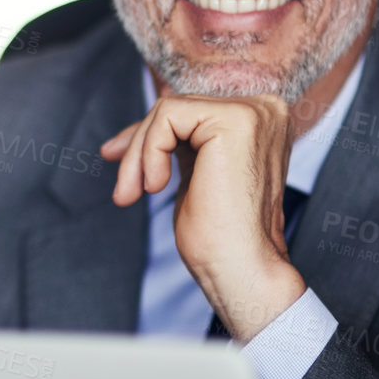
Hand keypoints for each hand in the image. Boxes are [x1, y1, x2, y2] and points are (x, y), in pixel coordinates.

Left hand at [100, 93, 307, 341]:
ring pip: (167, 111)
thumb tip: (137, 129)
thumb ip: (182, 143)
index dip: (147, 137)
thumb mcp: (196, 174)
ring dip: (139, 156)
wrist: (240, 269)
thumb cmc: (219, 237)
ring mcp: (252, 112)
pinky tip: (156, 187)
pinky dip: (149, 152)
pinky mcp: (234, 120)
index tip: (115, 158)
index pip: (189, 112)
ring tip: (133, 194)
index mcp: (259, 122)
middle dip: (138, 148)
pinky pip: (167, 116)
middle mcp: (263, 110)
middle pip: (176, 109)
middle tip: (124, 191)